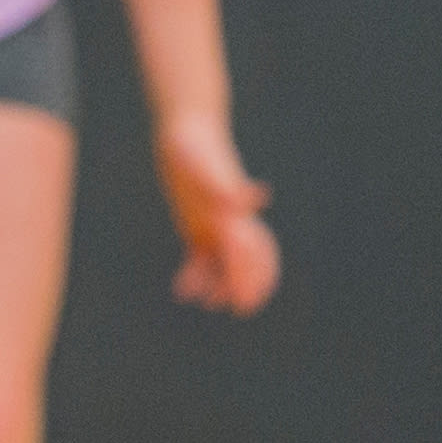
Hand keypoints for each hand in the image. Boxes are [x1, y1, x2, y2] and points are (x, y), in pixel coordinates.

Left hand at [157, 110, 279, 314]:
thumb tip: (257, 197)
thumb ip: (224, 185)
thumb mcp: (202, 163)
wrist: (187, 133)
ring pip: (222, 262)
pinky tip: (184, 291)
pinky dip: (196, 274)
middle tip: (242, 309)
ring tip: (210, 304)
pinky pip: (200, 256)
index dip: (250, 273)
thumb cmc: (195, 146)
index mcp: (234, 212)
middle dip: (244, 283)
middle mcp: (228, 221)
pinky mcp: (196, 225)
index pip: (249, 248)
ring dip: (220, 283)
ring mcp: (213, 224)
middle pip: (243, 258)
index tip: (248, 297)